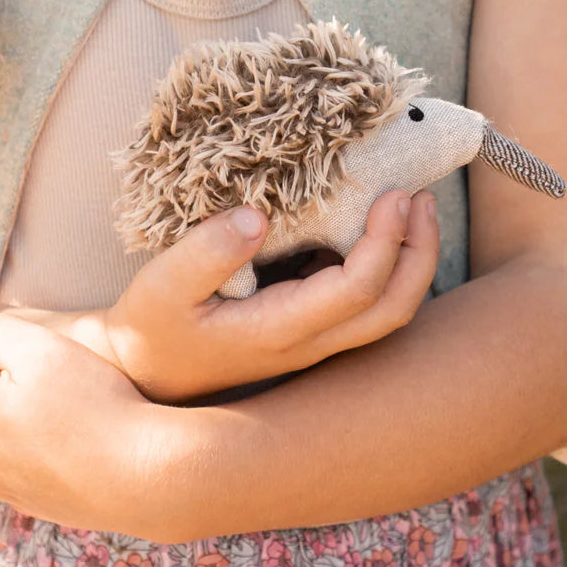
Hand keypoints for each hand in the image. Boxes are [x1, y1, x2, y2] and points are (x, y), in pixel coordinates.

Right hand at [67, 187, 438, 402]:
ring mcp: (313, 342)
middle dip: (420, 252)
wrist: (146, 372)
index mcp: (278, 330)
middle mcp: (308, 344)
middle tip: (420, 196)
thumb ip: (206, 252)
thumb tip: (258, 214)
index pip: (356, 291)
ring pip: (388, 313)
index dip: (385, 242)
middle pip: (394, 310)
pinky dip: (387, 266)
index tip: (392, 194)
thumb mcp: (161, 287)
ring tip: (412, 205)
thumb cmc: (153, 328)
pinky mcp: (309, 331)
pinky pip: (366, 305)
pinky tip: (374, 225)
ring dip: (411, 261)